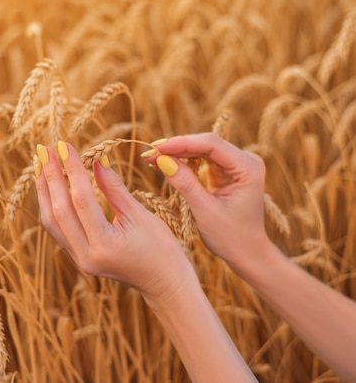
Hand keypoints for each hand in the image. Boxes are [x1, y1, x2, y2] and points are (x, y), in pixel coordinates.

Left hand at [35, 141, 193, 304]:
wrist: (164, 284)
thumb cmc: (162, 249)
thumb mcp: (141, 215)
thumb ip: (115, 188)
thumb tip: (96, 159)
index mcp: (105, 245)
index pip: (81, 200)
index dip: (71, 169)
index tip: (64, 145)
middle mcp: (86, 255)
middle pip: (59, 210)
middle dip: (50, 176)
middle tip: (45, 149)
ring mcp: (79, 259)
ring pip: (51, 221)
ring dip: (45, 190)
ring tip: (42, 163)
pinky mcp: (77, 258)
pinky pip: (57, 228)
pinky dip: (51, 204)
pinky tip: (50, 186)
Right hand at [143, 133, 269, 269]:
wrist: (247, 254)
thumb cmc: (231, 237)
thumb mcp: (205, 211)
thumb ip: (185, 183)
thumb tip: (161, 160)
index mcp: (248, 168)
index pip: (211, 145)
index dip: (181, 143)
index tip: (157, 148)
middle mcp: (245, 161)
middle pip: (206, 144)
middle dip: (176, 147)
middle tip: (149, 153)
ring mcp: (236, 165)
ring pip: (202, 150)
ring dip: (177, 153)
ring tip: (152, 158)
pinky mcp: (226, 171)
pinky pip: (202, 160)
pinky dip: (183, 162)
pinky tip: (164, 163)